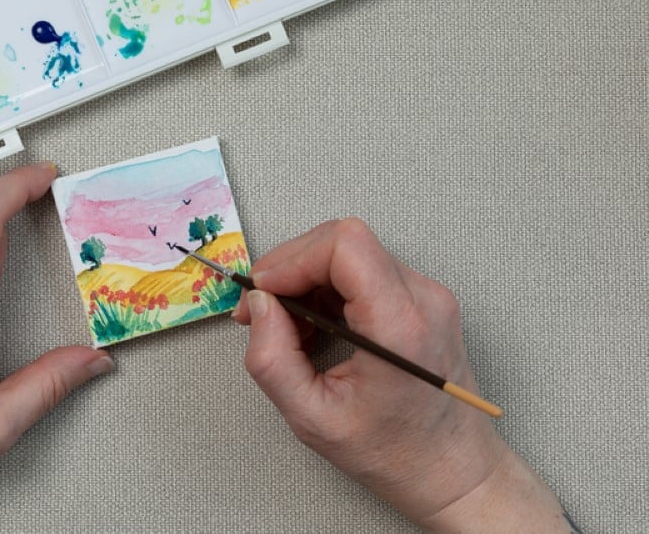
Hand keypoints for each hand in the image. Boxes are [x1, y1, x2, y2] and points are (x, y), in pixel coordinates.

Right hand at [233, 219, 570, 530]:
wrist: (452, 469)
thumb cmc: (392, 452)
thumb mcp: (312, 417)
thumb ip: (271, 358)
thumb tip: (258, 304)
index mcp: (399, 326)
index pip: (344, 245)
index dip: (291, 259)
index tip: (262, 293)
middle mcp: (422, 299)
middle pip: (343, 240)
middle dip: (290, 267)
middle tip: (261, 312)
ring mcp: (427, 295)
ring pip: (350, 252)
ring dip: (306, 280)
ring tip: (289, 330)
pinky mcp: (421, 299)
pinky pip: (363, 270)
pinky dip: (327, 289)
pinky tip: (314, 329)